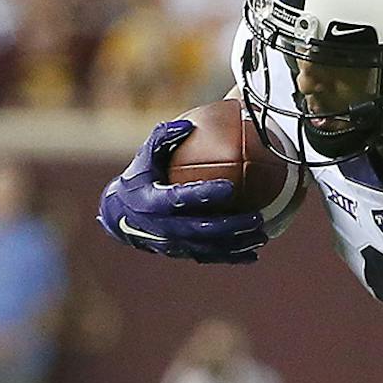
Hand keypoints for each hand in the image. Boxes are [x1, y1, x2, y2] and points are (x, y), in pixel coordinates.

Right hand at [97, 120, 269, 264]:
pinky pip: (208, 257)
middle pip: (201, 229)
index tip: (230, 188)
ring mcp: (172, 243)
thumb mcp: (145, 157)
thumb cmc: (139, 179)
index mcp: (152, 201)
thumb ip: (163, 138)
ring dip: (236, 245)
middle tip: (256, 218)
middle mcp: (162, 226)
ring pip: (208, 248)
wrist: (119, 214)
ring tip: (262, 236)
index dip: (205, 194)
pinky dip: (231, 257)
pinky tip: (253, 254)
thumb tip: (188, 125)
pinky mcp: (181, 252)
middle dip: (230, 226)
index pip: (181, 198)